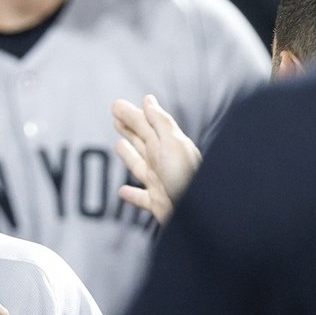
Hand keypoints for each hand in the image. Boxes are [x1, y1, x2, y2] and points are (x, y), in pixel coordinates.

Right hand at [112, 94, 201, 224]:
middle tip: (115, 115)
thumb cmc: (186, 177)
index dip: (131, 114)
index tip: (116, 105)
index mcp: (166, 146)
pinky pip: (141, 197)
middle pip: (142, 141)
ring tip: (118, 144)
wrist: (200, 215)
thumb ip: (160, 122)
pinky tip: (122, 191)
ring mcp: (160, 183)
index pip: (145, 125)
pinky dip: (131, 194)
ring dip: (129, 154)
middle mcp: (163, 163)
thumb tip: (148, 100)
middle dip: (129, 128)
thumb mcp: (173, 144)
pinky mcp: (157, 203)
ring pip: (139, 165)